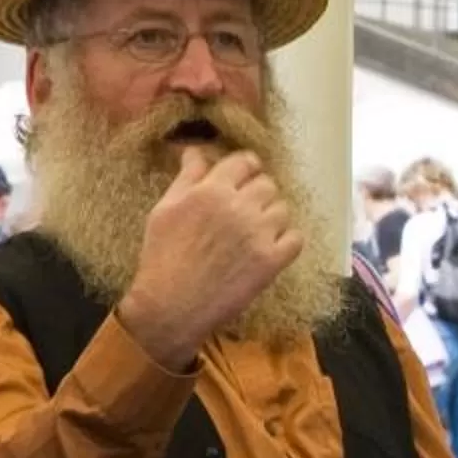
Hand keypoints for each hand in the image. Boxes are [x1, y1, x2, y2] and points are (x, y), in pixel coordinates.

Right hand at [115, 148, 303, 368]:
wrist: (171, 306)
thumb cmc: (162, 257)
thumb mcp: (164, 209)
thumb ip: (187, 178)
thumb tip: (196, 151)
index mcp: (212, 190)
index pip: (245, 162)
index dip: (246, 168)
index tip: (243, 178)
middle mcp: (239, 207)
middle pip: (267, 185)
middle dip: (258, 194)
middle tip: (245, 211)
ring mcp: (259, 234)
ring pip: (283, 210)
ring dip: (272, 217)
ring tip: (256, 232)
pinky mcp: (271, 261)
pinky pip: (295, 239)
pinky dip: (287, 241)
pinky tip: (271, 248)